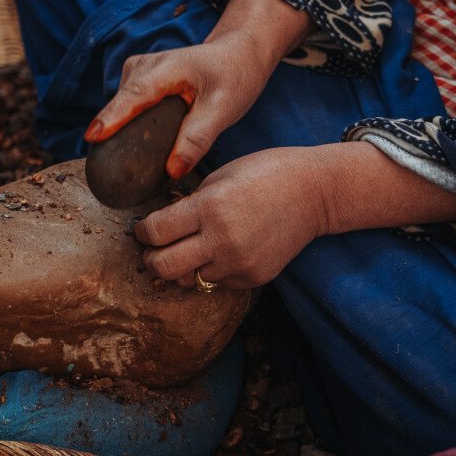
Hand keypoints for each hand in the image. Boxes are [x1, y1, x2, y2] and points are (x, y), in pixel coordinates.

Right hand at [85, 0, 312, 178]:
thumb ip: (197, 139)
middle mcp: (144, 66)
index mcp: (169, 68)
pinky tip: (136, 149)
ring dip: (121, 134)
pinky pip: (124, 108)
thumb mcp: (224, 110)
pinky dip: (128, 127)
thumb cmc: (233, 77)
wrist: (236, 54)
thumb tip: (172, 171)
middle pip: (121, 104)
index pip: (136, 94)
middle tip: (109, 175)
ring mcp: (136, 71)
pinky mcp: (135, 81)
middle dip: (112, 136)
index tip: (93, 138)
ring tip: (124, 167)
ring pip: (119, 108)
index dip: (113, 117)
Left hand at [134, 141, 455, 288]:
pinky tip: (215, 252)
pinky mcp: (254, 278)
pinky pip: (217, 282)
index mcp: (209, 207)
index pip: (155, 232)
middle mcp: (222, 240)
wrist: (314, 192)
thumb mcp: (218, 177)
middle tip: (150, 248)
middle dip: (150, 258)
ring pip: (188, 279)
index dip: (140, 232)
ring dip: (180, 267)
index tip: (140, 228)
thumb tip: (160, 225)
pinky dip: (209, 270)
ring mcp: (239, 263)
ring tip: (183, 249)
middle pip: (163, 267)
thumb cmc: (264, 172)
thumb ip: (188, 203)